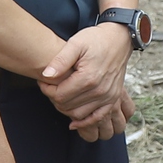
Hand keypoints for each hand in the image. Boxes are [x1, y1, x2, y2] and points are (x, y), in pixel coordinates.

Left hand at [41, 22, 134, 139]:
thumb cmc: (96, 39)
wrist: (119, 39)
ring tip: (61, 95)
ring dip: (65, 108)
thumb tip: (46, 75)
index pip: (59, 95)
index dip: (46, 90)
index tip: (43, 81)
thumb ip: (60, 60)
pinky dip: (84, 122)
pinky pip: (97, 118)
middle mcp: (100, 91)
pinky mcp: (112, 99)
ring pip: (78, 114)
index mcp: (88, 78)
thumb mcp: (76, 43)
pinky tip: (73, 121)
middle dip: (54, 98)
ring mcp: (108, 97)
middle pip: (67, 106)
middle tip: (50, 86)